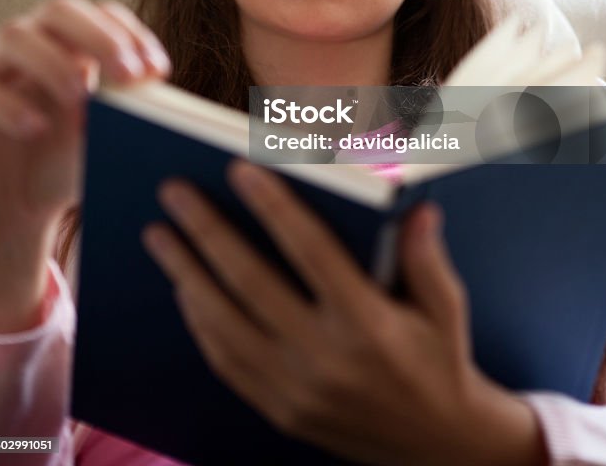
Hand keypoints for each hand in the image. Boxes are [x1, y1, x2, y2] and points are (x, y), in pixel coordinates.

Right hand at [0, 0, 170, 330]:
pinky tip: (38, 129)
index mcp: (68, 44)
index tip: (158, 71)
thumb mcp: (103, 144)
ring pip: (15, 35)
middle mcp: (29, 45)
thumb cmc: (61, 170)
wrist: (9, 214)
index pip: (102, 14)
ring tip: (83, 98)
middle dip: (100, 35)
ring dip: (55, 61)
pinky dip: (11, 104)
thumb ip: (130, 120)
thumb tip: (174, 114)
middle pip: (60, 8)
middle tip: (129, 75)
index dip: (132, 34)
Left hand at [143, 163, 546, 465]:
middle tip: (174, 192)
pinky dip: (199, 323)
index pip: (310, 251)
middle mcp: (325, 357)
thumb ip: (426, 256)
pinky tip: (185, 290)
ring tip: (159, 236)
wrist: (437, 450)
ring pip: (224, 324)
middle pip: (250, 282)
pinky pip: (226, 362)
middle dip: (206, 231)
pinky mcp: (279, 411)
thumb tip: (416, 208)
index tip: (239, 168)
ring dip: (186, 274)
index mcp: (368, 323)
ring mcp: (295, 389)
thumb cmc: (440, 362)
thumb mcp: (445, 308)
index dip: (273, 206)